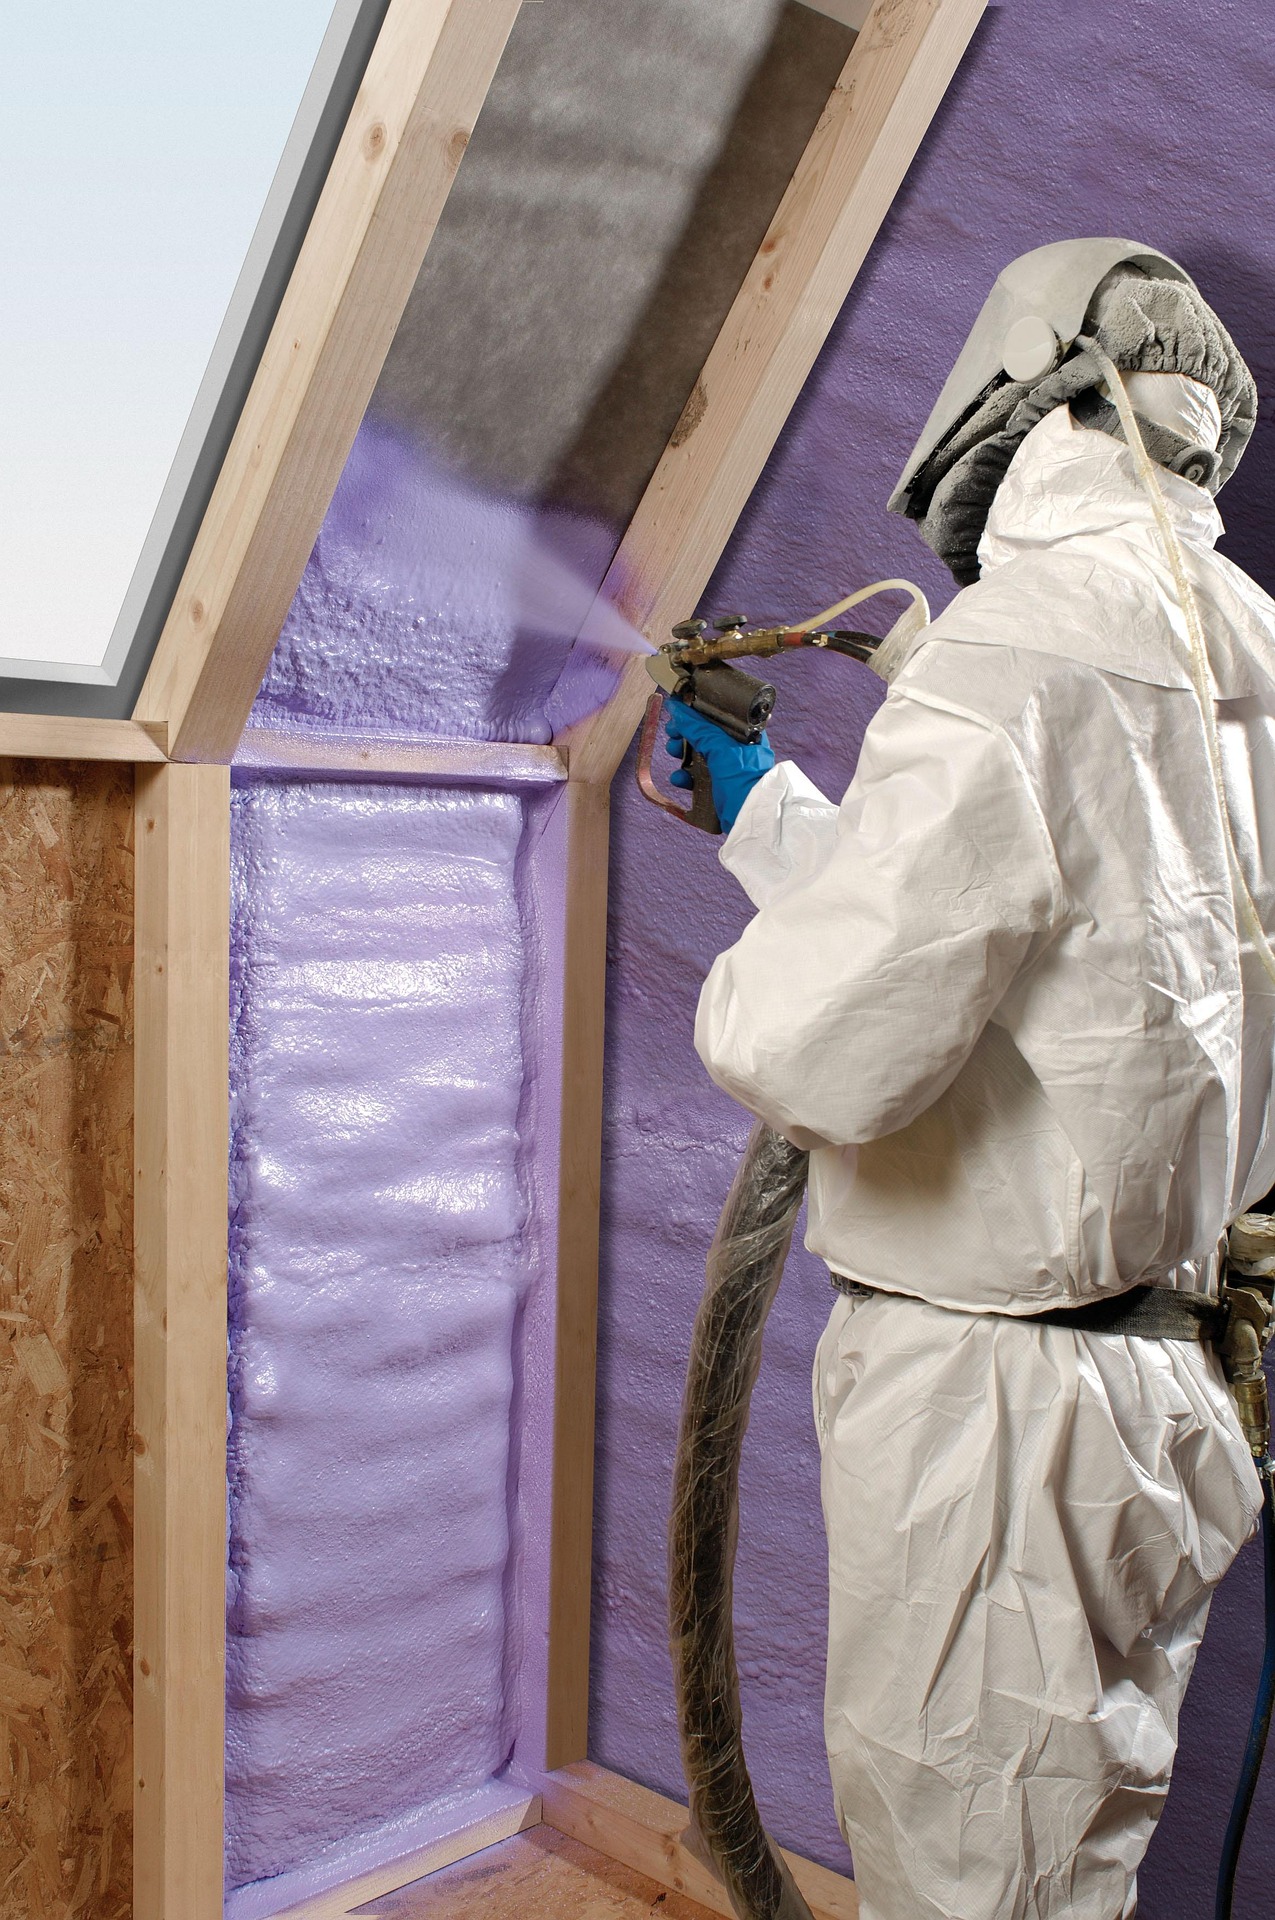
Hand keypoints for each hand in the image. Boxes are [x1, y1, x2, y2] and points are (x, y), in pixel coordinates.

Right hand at [664, 697, 774, 833]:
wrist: (753, 820)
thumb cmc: (746, 783)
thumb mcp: (722, 751)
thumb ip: (700, 730)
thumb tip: (678, 710)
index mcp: (746, 735)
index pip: (719, 716)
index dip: (698, 713)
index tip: (680, 713)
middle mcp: (738, 750)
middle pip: (705, 735)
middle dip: (685, 734)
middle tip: (672, 734)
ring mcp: (728, 770)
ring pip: (698, 756)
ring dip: (682, 753)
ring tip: (673, 753)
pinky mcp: (718, 788)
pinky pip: (697, 778)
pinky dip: (686, 776)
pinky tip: (679, 779)